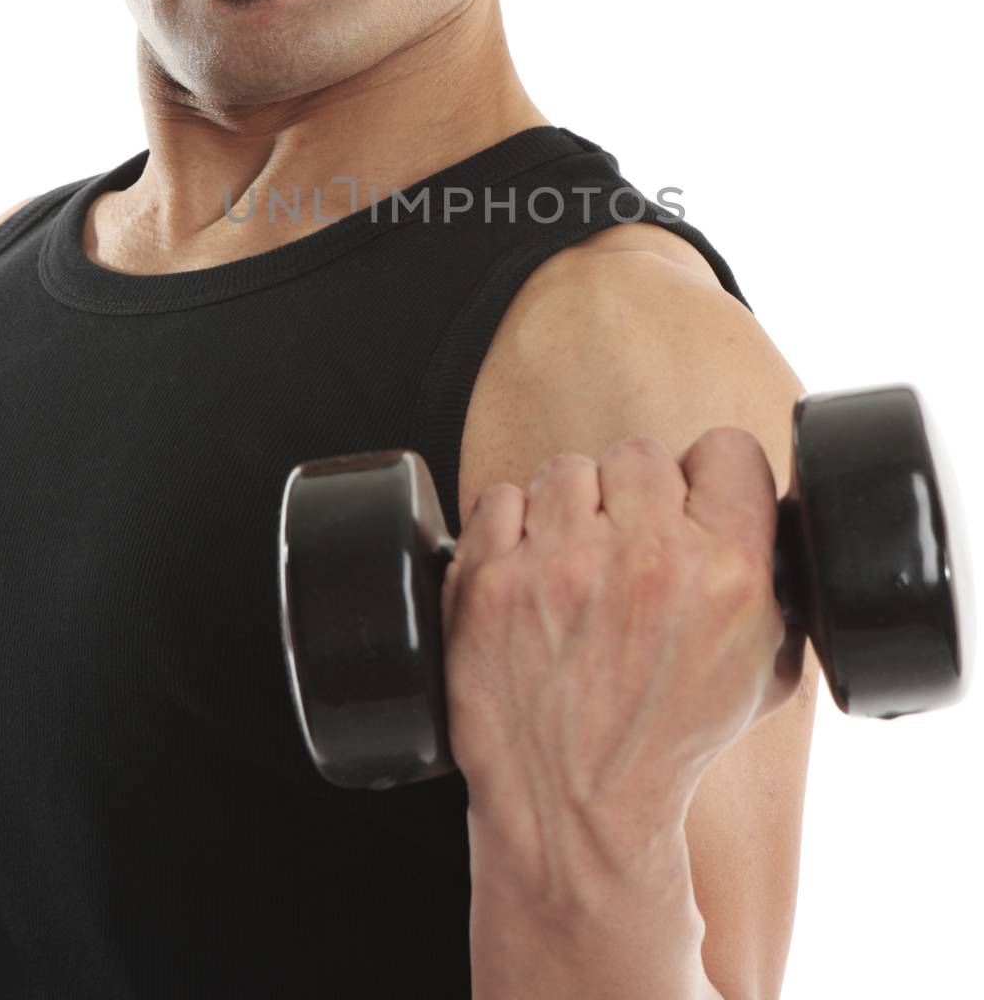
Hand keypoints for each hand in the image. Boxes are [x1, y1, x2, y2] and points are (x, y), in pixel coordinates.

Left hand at [440, 428, 805, 892]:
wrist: (577, 812)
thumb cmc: (668, 742)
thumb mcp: (763, 669)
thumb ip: (771, 581)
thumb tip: (766, 511)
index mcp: (728, 572)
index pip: (726, 450)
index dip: (711, 478)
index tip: (695, 502)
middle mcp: (647, 558)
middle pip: (642, 455)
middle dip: (637, 498)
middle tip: (629, 550)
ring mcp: (560, 566)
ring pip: (569, 469)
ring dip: (572, 511)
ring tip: (576, 568)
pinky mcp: (490, 580)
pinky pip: (502, 499)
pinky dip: (511, 532)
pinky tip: (530, 577)